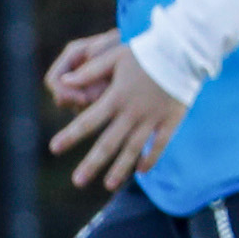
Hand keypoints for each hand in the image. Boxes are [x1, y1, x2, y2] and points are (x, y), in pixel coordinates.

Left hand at [46, 41, 192, 187]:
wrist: (183, 52)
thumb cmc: (146, 52)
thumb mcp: (114, 57)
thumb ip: (90, 71)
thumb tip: (65, 82)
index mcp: (116, 97)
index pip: (88, 121)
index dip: (70, 135)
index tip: (54, 148)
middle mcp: (132, 112)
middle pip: (109, 143)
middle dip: (92, 163)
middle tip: (78, 181)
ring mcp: (153, 119)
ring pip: (133, 149)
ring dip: (120, 168)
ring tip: (108, 185)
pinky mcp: (171, 120)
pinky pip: (160, 145)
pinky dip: (150, 158)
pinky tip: (141, 171)